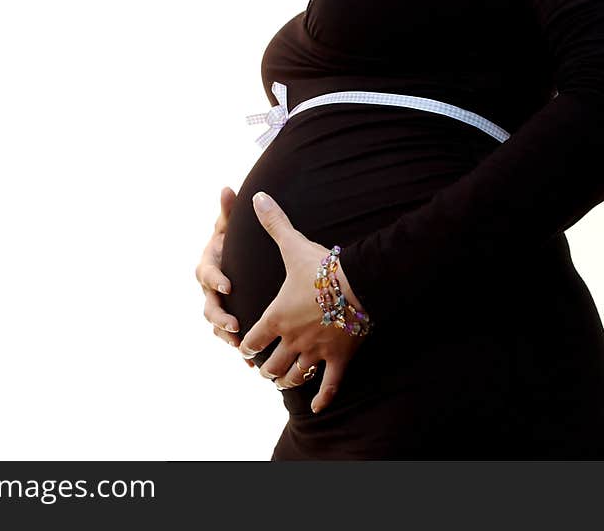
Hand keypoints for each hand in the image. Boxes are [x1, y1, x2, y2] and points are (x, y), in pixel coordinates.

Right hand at [195, 186, 255, 367]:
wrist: (237, 263)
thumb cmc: (234, 243)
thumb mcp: (231, 227)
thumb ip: (228, 211)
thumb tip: (227, 187)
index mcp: (209, 267)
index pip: (208, 274)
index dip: (216, 280)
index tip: (228, 285)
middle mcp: (210, 290)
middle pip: (209, 307)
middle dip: (221, 317)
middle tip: (235, 324)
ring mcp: (218, 307)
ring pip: (218, 327)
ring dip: (229, 338)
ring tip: (242, 347)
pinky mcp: (230, 321)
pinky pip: (233, 338)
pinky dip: (242, 350)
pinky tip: (253, 363)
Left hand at [238, 191, 366, 413]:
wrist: (360, 282)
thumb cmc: (323, 265)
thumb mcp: (293, 244)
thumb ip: (273, 223)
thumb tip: (256, 196)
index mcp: (276, 317)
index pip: (250, 340)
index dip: (244, 345)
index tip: (243, 347)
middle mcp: (292, 339)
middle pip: (270, 365)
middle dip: (264, 368)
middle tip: (263, 368)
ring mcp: (316, 352)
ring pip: (294, 377)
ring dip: (285, 381)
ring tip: (281, 382)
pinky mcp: (339, 359)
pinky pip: (329, 386)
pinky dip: (322, 398)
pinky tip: (316, 408)